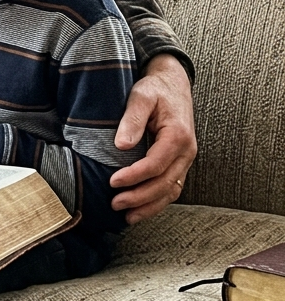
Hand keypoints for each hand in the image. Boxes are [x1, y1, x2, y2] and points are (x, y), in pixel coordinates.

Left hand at [109, 54, 196, 224]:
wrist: (172, 84)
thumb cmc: (156, 89)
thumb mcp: (142, 96)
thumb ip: (133, 119)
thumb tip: (121, 144)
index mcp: (178, 136)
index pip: (156, 164)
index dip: (134, 176)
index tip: (112, 182)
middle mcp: (186, 152)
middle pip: (165, 183)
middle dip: (140, 197)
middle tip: (115, 203)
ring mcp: (184, 160)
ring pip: (171, 191)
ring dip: (149, 206)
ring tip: (126, 215)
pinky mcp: (178, 163)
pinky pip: (171, 188)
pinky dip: (156, 202)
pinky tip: (139, 209)